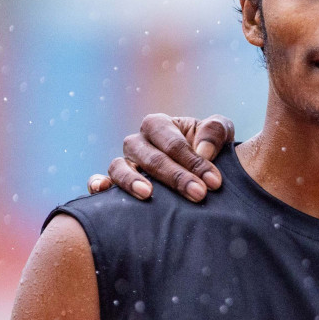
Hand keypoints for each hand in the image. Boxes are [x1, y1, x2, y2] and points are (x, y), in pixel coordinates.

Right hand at [85, 113, 235, 201]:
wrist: (201, 171)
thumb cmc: (210, 147)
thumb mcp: (221, 133)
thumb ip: (215, 131)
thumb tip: (203, 150)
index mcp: (159, 125)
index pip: (172, 142)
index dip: (193, 161)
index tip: (214, 181)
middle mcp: (138, 142)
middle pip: (150, 157)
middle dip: (176, 177)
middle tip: (199, 194)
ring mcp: (124, 162)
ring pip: (119, 167)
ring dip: (132, 180)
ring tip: (148, 194)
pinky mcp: (115, 181)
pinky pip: (99, 180)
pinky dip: (97, 183)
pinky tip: (102, 190)